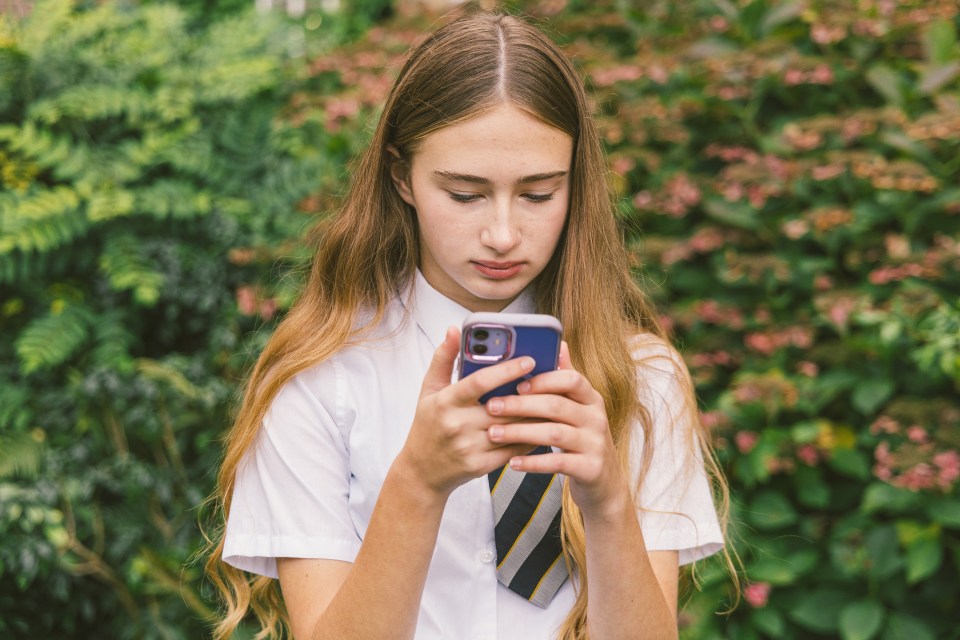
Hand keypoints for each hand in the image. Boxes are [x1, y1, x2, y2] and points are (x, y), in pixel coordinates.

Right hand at [396, 326, 542, 498]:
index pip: (479, 382)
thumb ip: (443, 358)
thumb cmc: (428, 424)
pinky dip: (530, 437)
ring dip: (535, 414)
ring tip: (554, 398)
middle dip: (529, 392)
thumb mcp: (429, 390)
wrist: (421, 471)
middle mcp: (457, 424)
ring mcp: (470, 447)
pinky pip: (513, 449)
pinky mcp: (480, 466)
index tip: (530, 360)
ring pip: (512, 428)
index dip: (506, 370)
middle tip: (552, 378)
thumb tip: (454, 329)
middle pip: (503, 405)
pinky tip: (542, 425)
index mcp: (445, 401)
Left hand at [484, 341, 629, 520]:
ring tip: (494, 433)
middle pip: (557, 405)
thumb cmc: (582, 438)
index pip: (571, 379)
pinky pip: (558, 463)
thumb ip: (566, 379)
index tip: (515, 383)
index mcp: (591, 398)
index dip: (543, 380)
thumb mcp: (579, 408)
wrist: (604, 482)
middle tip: (491, 407)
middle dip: (521, 405)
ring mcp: (595, 443)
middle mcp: (596, 417)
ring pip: (554, 433)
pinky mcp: (590, 468)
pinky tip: (512, 461)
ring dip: (520, 432)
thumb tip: (560, 343)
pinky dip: (533, 462)